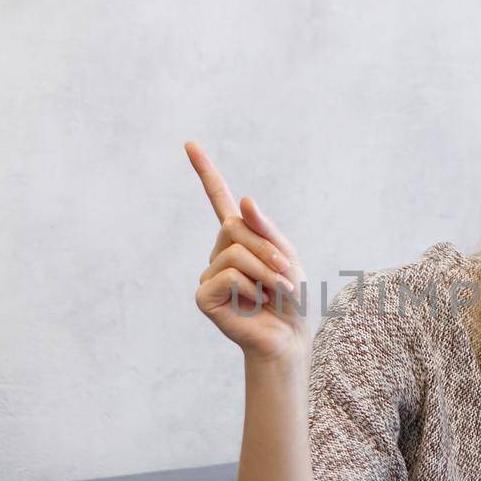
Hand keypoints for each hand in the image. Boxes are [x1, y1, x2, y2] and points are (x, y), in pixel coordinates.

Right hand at [185, 141, 308, 360]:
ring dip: (265, 273)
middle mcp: (219, 252)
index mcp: (239, 238)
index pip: (219, 200)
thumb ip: (266, 229)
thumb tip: (244, 199)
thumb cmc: (289, 297)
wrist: (288, 336)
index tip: (190, 145)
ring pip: (236, 253)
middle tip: (284, 275)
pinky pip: (228, 276)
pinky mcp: (203, 296)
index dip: (205, 172)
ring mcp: (208, 273)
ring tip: (272, 292)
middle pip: (236, 227)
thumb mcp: (286, 256)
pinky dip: (250, 289)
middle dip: (268, 249)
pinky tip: (253, 304)